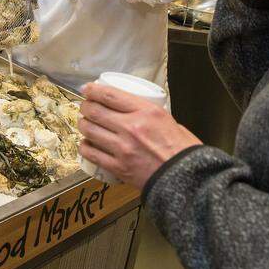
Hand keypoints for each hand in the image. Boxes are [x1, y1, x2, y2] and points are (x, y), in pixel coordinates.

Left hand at [78, 83, 201, 189]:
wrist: (186, 179)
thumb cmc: (182, 150)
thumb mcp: (169, 120)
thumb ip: (149, 114)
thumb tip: (134, 110)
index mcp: (146, 112)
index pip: (110, 95)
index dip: (93, 90)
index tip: (87, 89)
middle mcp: (131, 127)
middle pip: (95, 112)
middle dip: (85, 107)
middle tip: (85, 107)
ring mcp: (123, 148)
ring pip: (90, 131)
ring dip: (83, 125)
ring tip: (84, 124)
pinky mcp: (118, 167)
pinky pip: (92, 154)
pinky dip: (85, 147)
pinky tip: (86, 144)